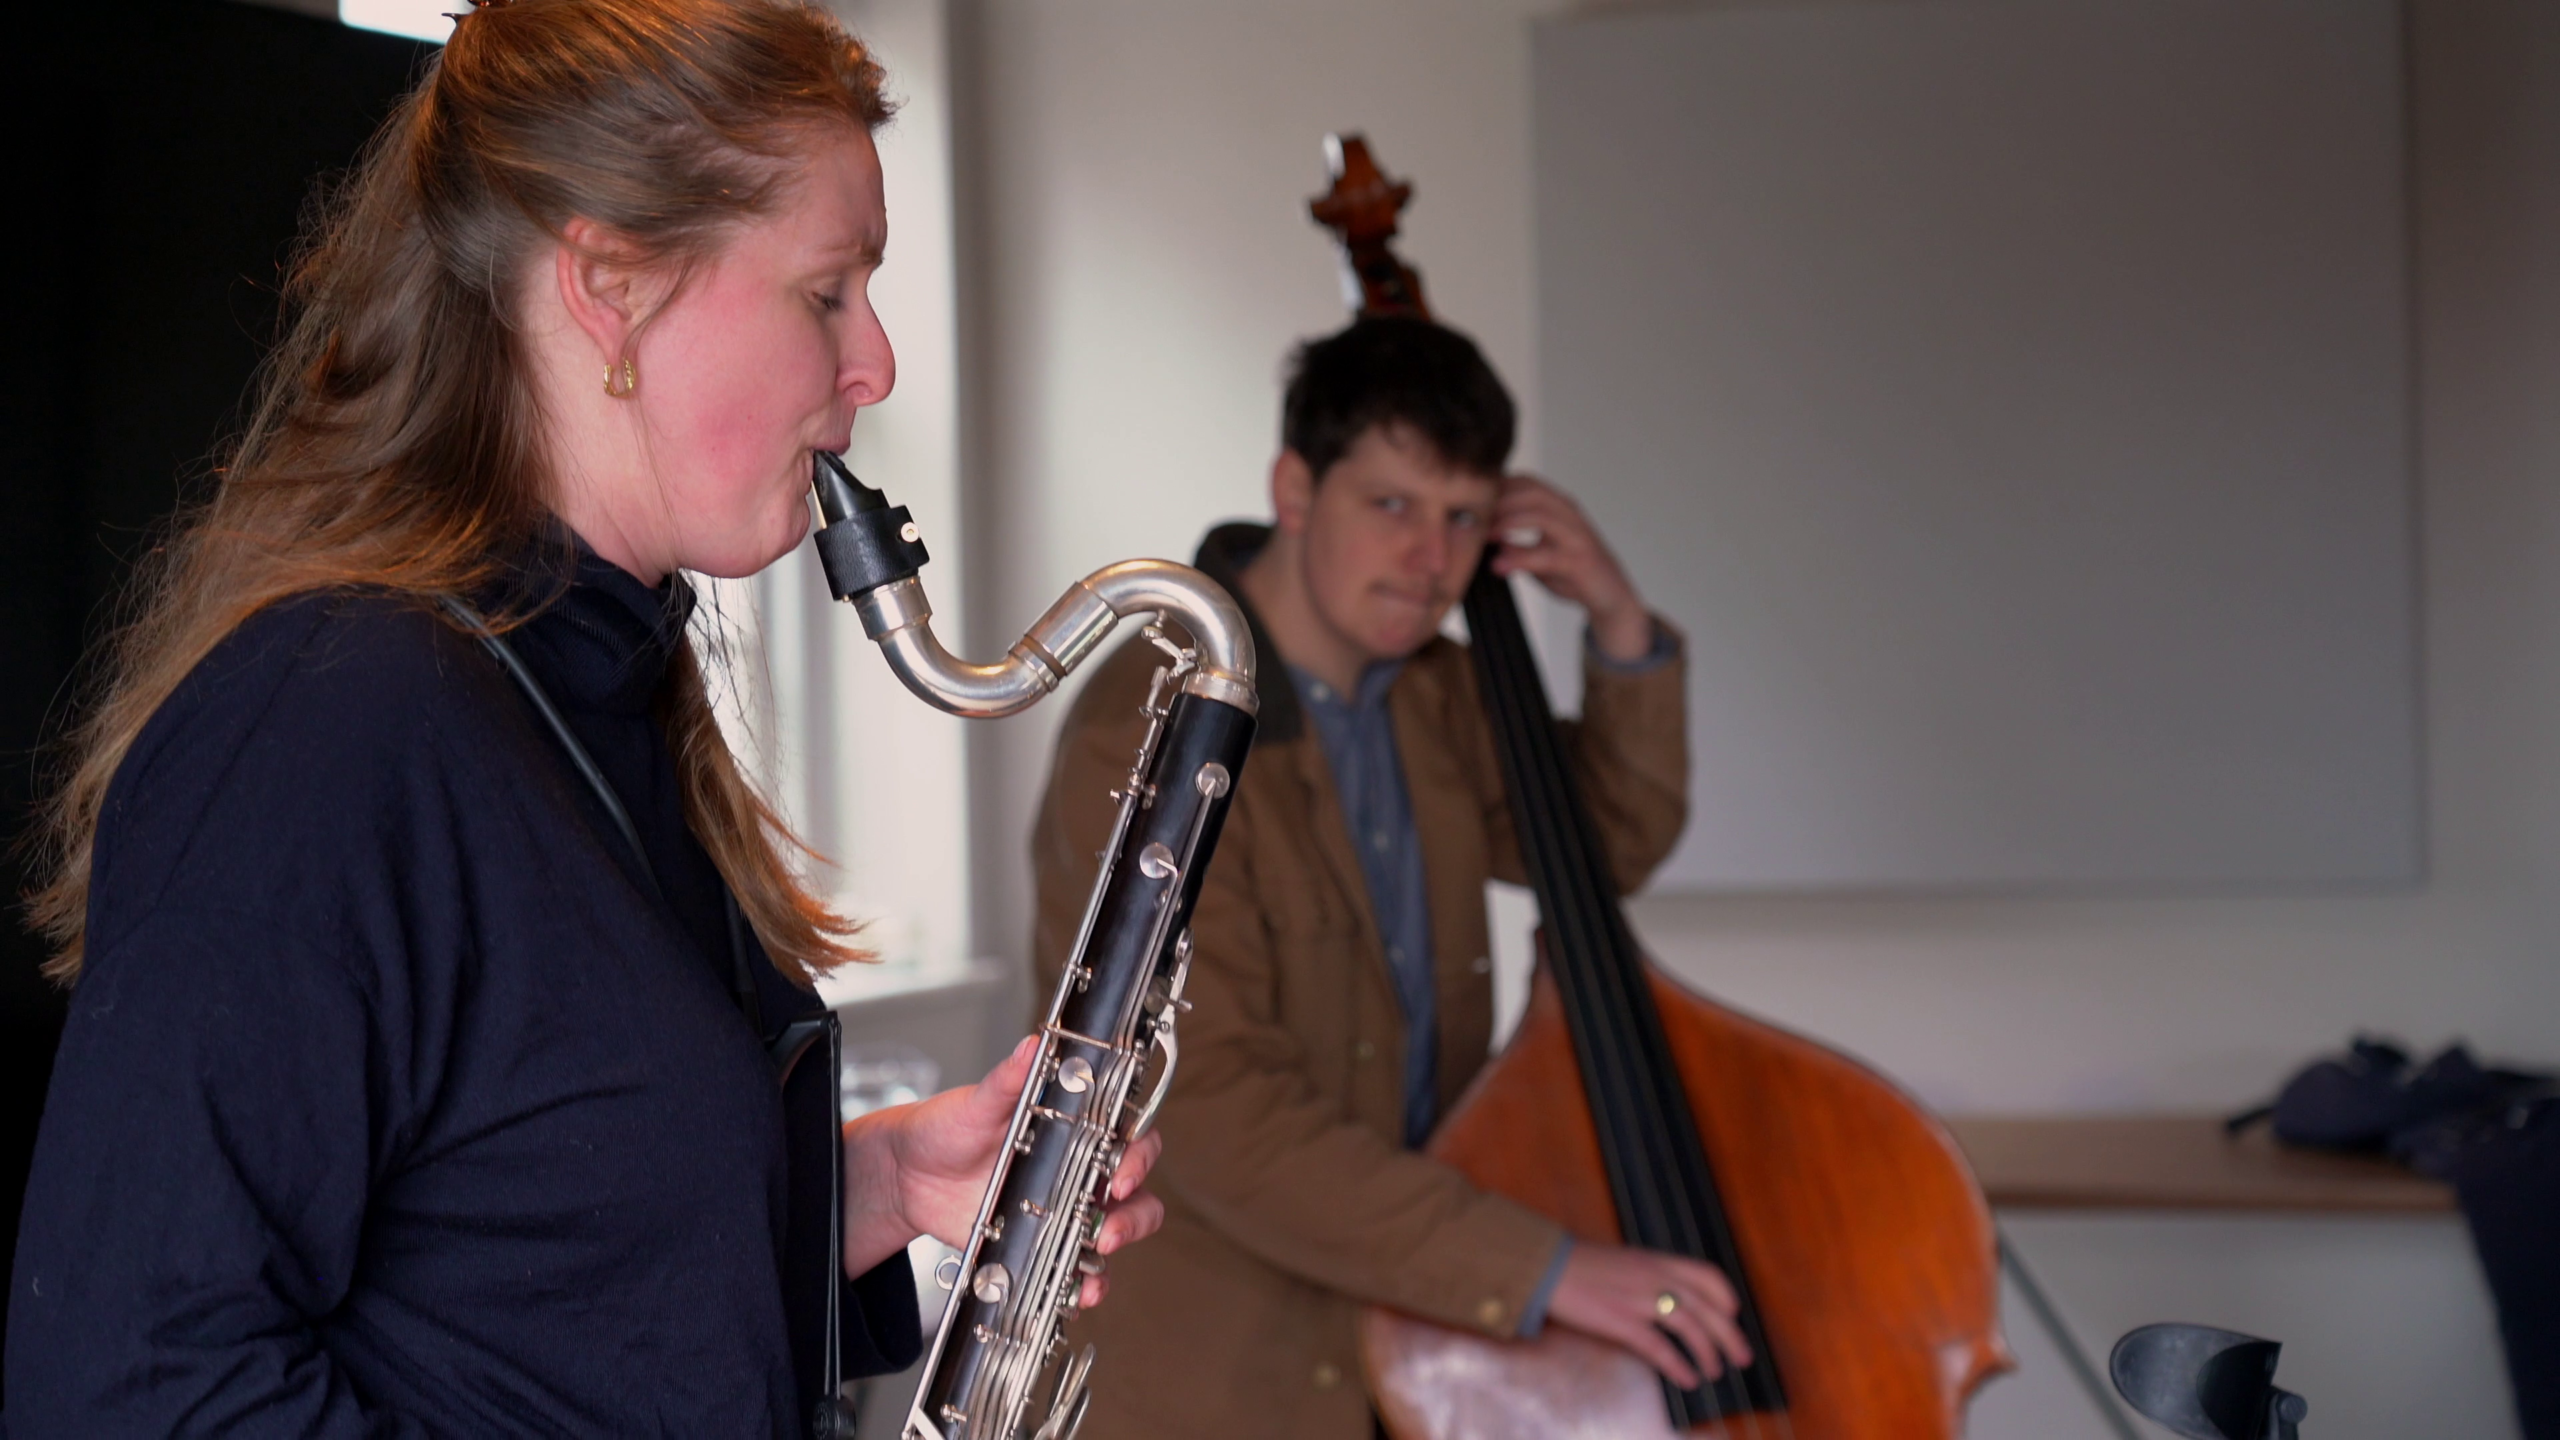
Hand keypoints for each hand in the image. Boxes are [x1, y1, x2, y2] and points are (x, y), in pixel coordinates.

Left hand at [840, 1036, 1166, 1308]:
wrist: (908, 1175)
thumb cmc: (948, 1128)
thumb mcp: (978, 1102)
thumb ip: (1009, 1080)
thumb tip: (1032, 1046)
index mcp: (1075, 1129)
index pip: (1129, 1137)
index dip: (1139, 1154)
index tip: (1123, 1171)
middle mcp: (1079, 1169)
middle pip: (1137, 1190)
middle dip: (1135, 1211)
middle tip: (1110, 1222)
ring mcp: (1065, 1209)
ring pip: (1119, 1229)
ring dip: (1119, 1244)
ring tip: (1098, 1254)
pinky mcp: (1044, 1242)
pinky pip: (1080, 1266)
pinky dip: (1087, 1282)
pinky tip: (1078, 1289)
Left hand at [1486, 475, 1652, 662]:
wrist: (1610, 596)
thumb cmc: (1571, 571)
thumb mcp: (1537, 553)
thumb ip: (1512, 543)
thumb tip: (1478, 538)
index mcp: (1559, 507)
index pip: (1526, 482)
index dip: (1497, 487)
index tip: (1468, 500)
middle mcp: (1569, 515)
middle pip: (1531, 492)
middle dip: (1498, 501)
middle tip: (1470, 516)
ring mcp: (1577, 536)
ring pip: (1540, 516)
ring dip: (1507, 522)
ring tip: (1482, 536)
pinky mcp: (1580, 561)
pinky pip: (1547, 555)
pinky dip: (1520, 558)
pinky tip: (1499, 566)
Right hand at [1546, 1242, 1750, 1390]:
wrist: (1548, 1267)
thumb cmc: (1581, 1265)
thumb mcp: (1625, 1261)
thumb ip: (1650, 1274)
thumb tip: (1666, 1293)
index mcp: (1657, 1261)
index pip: (1707, 1274)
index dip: (1725, 1296)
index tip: (1733, 1314)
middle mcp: (1656, 1278)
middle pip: (1707, 1307)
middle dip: (1730, 1335)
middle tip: (1742, 1357)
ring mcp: (1640, 1300)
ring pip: (1691, 1328)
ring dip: (1709, 1353)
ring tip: (1715, 1372)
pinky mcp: (1623, 1322)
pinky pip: (1660, 1348)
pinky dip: (1678, 1366)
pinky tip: (1687, 1379)